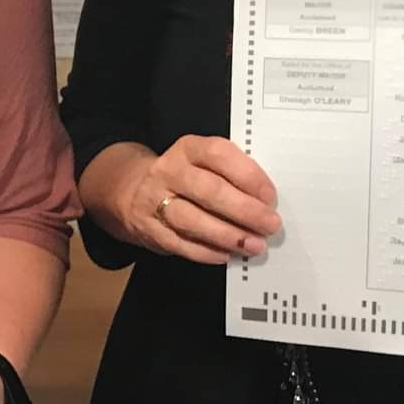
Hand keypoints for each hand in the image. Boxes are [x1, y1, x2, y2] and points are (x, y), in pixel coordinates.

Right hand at [114, 136, 280, 264]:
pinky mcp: (148, 228)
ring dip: (227, 235)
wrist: (133, 190)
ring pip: (191, 219)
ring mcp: (153, 200)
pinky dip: (206, 252)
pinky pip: (178, 243)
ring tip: (253, 245)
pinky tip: (227, 254)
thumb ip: (231, 176)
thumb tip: (265, 204)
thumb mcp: (203, 164)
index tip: (270, 197)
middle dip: (244, 210)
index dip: (247, 175)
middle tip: (270, 225)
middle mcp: (168, 171)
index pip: (218, 155)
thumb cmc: (185, 178)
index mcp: (188, 149)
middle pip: (208, 190)